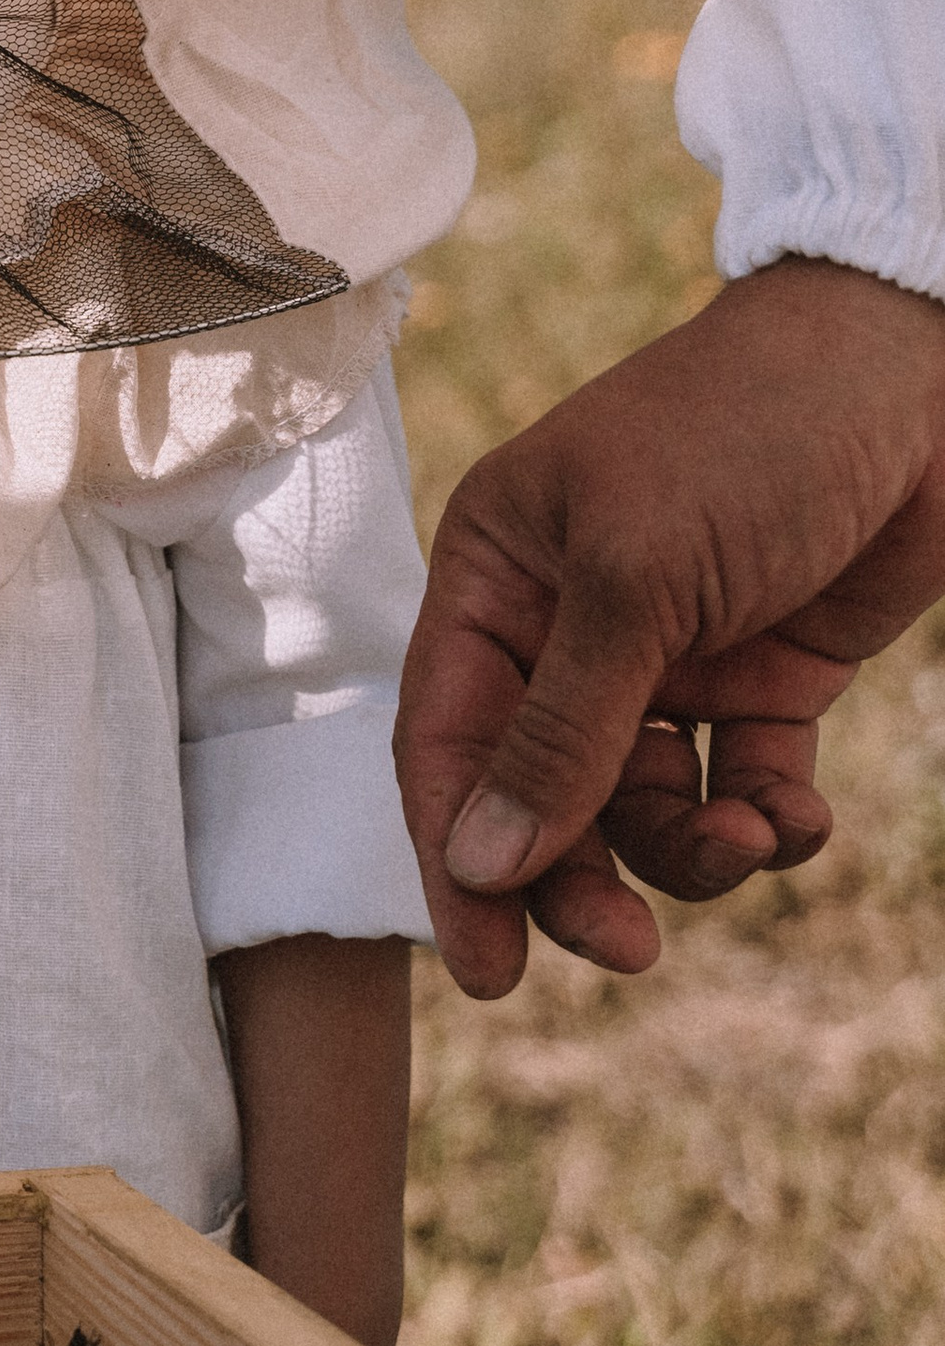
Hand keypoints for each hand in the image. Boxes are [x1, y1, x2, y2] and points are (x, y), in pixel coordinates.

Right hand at [395, 258, 944, 998]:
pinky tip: (798, 820)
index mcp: (495, 578)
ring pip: (640, 805)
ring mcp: (663, 656)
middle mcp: (564, 626)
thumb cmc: (739, 438)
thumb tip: (478, 863)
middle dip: (578, 875)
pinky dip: (766, 822)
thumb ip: (559, 731)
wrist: (910, 375)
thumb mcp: (634, 582)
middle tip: (628, 948)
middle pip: (538, 793)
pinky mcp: (760, 678)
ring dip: (688, 847)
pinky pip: (737, 786)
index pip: (447, 738)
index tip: (490, 971)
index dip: (457, 854)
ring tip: (750, 837)